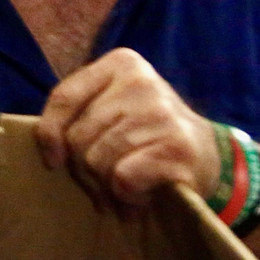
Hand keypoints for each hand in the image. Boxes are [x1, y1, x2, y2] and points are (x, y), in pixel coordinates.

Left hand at [36, 47, 220, 214]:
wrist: (211, 156)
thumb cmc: (148, 132)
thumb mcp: (114, 105)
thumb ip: (80, 113)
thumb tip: (48, 149)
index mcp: (121, 63)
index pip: (63, 97)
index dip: (49, 134)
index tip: (53, 160)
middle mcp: (140, 82)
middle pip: (78, 136)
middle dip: (83, 169)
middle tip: (102, 181)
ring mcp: (160, 113)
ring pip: (97, 161)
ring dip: (105, 187)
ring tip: (124, 188)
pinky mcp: (175, 147)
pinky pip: (122, 179)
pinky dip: (127, 196)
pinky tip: (141, 195)